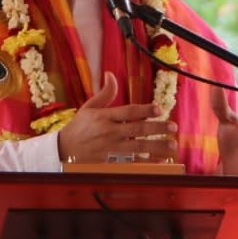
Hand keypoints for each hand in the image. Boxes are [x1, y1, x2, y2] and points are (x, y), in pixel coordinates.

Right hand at [57, 72, 177, 163]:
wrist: (64, 150)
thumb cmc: (79, 127)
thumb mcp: (89, 107)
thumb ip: (105, 93)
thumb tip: (111, 75)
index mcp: (105, 117)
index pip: (128, 112)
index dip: (145, 110)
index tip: (159, 109)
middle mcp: (109, 132)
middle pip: (137, 130)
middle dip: (157, 128)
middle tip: (173, 127)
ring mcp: (111, 149)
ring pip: (138, 148)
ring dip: (157, 147)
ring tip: (172, 145)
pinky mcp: (111, 162)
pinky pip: (133, 163)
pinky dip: (147, 163)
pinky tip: (161, 162)